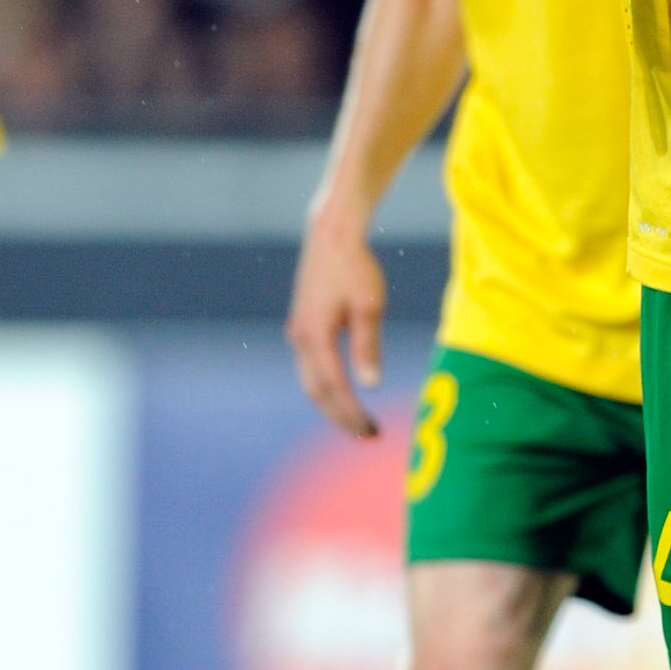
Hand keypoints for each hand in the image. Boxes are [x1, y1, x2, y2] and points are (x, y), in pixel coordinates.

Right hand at [287, 215, 388, 436]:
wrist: (332, 235)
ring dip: (333, 404)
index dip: (351, 413)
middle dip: (341, 417)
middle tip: (369, 434)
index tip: (371, 431)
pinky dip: (327, 386)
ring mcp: (298, 332)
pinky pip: (311, 367)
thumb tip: (370, 385)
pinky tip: (347, 393)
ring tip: (359, 420)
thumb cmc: (357, 268)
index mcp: (316, 335)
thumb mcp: (370, 307)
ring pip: (311, 381)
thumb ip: (368, 347)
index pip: (334, 387)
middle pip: (317, 392)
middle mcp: (301, 338)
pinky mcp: (303, 326)